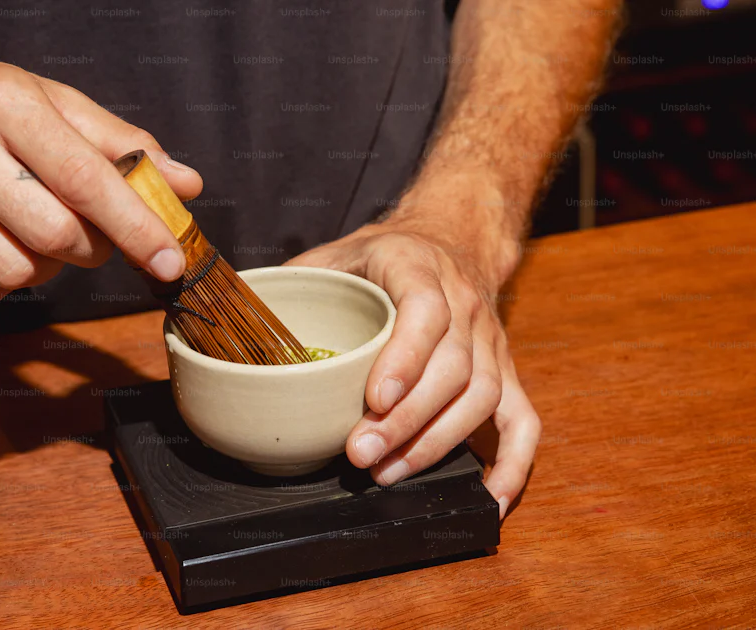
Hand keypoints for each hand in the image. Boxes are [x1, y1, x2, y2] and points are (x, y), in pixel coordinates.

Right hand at [0, 51, 201, 304]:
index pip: (85, 179)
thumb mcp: (49, 100)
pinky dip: (6, 278)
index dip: (135, 226)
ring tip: (34, 226)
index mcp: (3, 101)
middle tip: (91, 230)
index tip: (170, 260)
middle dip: (93, 246)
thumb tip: (185, 184)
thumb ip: (120, 143)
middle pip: (56, 235)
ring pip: (21, 271)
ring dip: (48, 265)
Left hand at [286, 217, 540, 518]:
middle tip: (360, 453)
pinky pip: (522, 421)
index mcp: (419, 267)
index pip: (426, 311)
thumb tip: (233, 315)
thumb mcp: (335, 252)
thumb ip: (292, 283)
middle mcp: (465, 303)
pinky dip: (512, 465)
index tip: (376, 399)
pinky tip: (487, 498)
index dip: (406, 358)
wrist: (451, 238)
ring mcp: (491, 341)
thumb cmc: (385, 255)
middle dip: (407, 420)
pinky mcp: (506, 372)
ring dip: (437, 442)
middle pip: (453, 367)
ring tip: (388, 471)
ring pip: (483, 397)